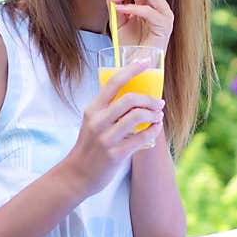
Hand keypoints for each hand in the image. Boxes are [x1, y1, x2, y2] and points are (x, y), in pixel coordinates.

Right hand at [62, 59, 164, 197]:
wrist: (77, 175)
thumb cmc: (90, 146)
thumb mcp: (93, 122)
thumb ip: (109, 109)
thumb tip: (136, 96)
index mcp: (93, 109)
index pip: (114, 82)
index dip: (132, 69)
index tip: (146, 62)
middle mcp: (98, 121)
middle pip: (130, 99)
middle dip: (150, 99)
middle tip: (159, 102)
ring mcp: (106, 138)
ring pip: (137, 117)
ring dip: (153, 114)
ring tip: (158, 116)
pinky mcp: (115, 154)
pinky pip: (141, 138)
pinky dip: (153, 131)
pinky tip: (156, 128)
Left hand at [103, 0, 172, 51]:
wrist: (134, 66)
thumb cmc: (128, 45)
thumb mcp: (116, 19)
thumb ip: (113, 1)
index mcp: (149, 2)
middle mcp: (159, 6)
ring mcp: (165, 15)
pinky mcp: (165, 26)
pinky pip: (150, 11)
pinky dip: (133, 8)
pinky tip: (120, 10)